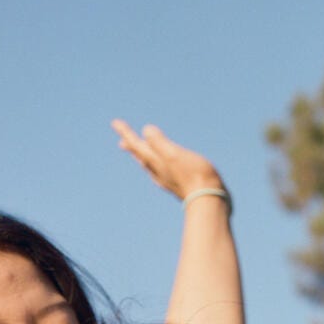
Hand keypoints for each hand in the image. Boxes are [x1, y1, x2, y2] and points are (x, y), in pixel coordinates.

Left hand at [111, 119, 226, 203]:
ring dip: (143, 155)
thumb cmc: (194, 176)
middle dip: (132, 146)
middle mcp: (158, 171)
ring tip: (140, 151)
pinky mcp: (179, 184)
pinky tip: (163, 167)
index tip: (115, 122)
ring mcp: (168, 179)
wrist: (209, 201)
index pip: (136, 145)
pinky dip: (158, 163)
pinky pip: (162, 171)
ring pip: (151, 165)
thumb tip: (145, 131)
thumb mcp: (174, 155)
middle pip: (141, 156)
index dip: (126, 133)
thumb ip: (159, 143)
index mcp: (155, 161)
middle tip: (122, 140)